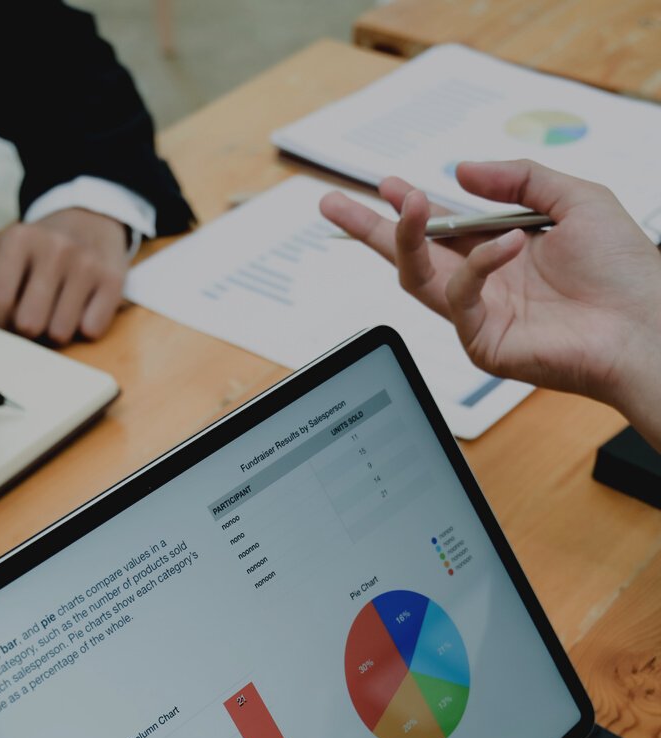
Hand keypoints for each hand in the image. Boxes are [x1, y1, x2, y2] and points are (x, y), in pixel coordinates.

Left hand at [0, 209, 130, 343]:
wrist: (91, 217)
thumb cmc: (34, 242)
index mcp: (18, 240)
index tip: (4, 317)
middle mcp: (53, 249)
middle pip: (29, 324)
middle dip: (27, 328)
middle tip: (32, 313)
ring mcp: (85, 265)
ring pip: (60, 332)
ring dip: (55, 331)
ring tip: (55, 309)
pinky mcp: (112, 281)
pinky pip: (91, 330)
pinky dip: (84, 327)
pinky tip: (80, 307)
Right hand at [319, 161, 660, 445]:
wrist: (643, 326)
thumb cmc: (624, 271)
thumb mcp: (574, 199)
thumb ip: (519, 179)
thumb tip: (460, 170)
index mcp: (502, 252)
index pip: (442, 227)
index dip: (410, 205)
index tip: (384, 182)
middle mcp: (485, 285)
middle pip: (409, 256)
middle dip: (367, 229)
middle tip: (331, 203)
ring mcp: (480, 317)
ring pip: (417, 278)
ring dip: (405, 236)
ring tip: (407, 199)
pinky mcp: (484, 344)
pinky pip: (461, 298)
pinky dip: (481, 265)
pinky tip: (510, 245)